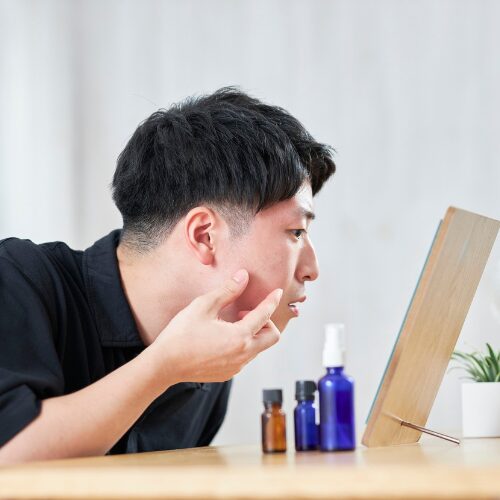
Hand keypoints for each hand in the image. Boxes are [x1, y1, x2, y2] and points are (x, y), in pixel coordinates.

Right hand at [149, 269, 281, 384]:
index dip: (271, 301)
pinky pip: (245, 357)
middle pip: (272, 336)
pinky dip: (243, 344)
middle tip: (244, 312)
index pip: (265, 315)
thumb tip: (243, 276)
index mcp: (239, 337)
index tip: (277, 292)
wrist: (164, 365)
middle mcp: (243, 355)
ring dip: (253, 333)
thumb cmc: (181, 334)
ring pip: (258, 347)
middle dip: (266, 321)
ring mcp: (236, 366)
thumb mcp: (203, 306)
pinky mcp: (228, 373)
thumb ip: (227, 291)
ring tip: (230, 323)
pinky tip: (223, 337)